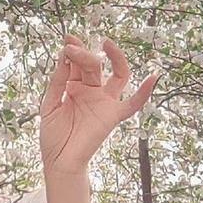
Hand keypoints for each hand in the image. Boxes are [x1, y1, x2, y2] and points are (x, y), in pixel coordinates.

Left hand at [39, 33, 158, 175]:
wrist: (59, 163)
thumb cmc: (53, 137)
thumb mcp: (49, 105)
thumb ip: (57, 82)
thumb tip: (64, 55)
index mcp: (74, 87)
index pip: (77, 63)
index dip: (73, 50)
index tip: (67, 39)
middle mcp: (92, 91)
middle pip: (94, 65)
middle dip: (83, 54)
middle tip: (71, 47)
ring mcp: (104, 102)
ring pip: (117, 75)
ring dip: (113, 58)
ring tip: (106, 44)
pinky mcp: (113, 116)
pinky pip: (133, 104)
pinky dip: (145, 92)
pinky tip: (153, 76)